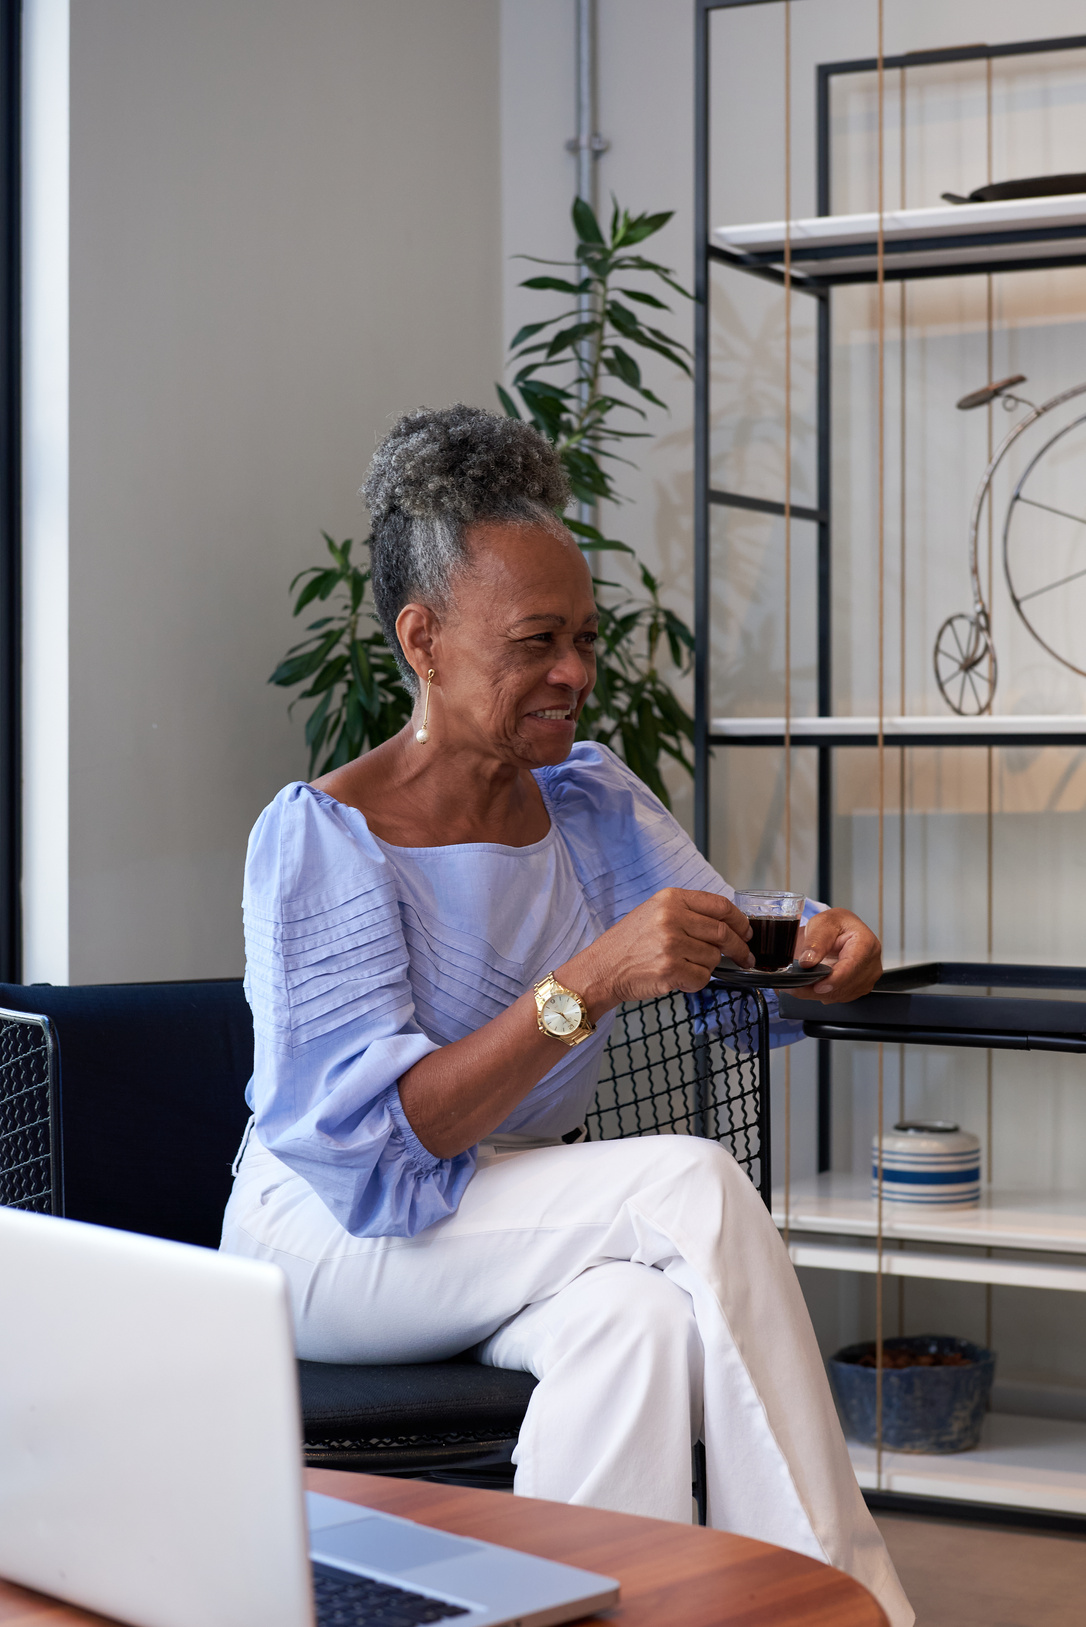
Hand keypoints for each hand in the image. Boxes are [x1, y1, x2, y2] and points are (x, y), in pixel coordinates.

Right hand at [560, 888, 754, 1012]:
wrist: (602, 968)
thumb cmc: (628, 943)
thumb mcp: (655, 912)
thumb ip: (688, 912)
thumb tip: (728, 924)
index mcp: (671, 899)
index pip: (720, 905)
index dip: (739, 920)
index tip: (747, 932)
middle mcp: (672, 918)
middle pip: (723, 934)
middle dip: (739, 949)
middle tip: (744, 957)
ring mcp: (671, 944)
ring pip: (713, 958)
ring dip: (706, 966)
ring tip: (685, 965)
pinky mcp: (670, 969)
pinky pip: (702, 979)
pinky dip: (696, 982)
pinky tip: (679, 977)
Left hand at [786, 909, 881, 1002]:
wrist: (841, 930)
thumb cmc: (835, 924)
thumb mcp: (821, 924)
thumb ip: (815, 942)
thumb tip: (807, 961)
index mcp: (865, 943)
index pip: (852, 965)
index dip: (835, 979)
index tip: (818, 986)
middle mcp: (871, 962)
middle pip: (846, 984)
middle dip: (819, 988)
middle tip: (796, 986)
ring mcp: (868, 977)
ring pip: (842, 994)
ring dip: (819, 993)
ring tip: (801, 984)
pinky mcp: (860, 987)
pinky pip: (841, 997)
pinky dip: (824, 994)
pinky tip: (814, 984)